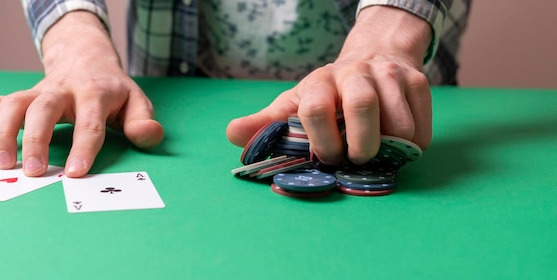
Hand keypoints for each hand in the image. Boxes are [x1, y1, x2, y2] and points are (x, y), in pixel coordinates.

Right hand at [0, 11, 163, 176]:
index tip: (75, 173)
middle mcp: (63, 90)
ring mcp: (39, 91)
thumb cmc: (113, 90)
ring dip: (4, 133)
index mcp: (95, 93)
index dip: (83, 147)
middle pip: (44, 108)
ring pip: (14, 104)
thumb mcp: (136, 102)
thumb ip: (142, 121)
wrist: (87, 58)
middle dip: (37, 140)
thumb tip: (149, 135)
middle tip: (34, 172)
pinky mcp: (21, 95)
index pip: (90, 121)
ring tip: (4, 166)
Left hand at [226, 6, 432, 164]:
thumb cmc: (330, 91)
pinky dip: (410, 147)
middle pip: (362, 107)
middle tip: (356, 159)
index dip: (321, 141)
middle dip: (360, 146)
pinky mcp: (418, 83)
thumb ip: (267, 122)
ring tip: (378, 152)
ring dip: (389, 149)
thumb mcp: (296, 103)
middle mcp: (355, 74)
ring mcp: (389, 76)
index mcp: (319, 82)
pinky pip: (420, 127)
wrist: (374, 55)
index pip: (315, 107)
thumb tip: (231, 134)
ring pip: (397, 122)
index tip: (328, 157)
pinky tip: (397, 145)